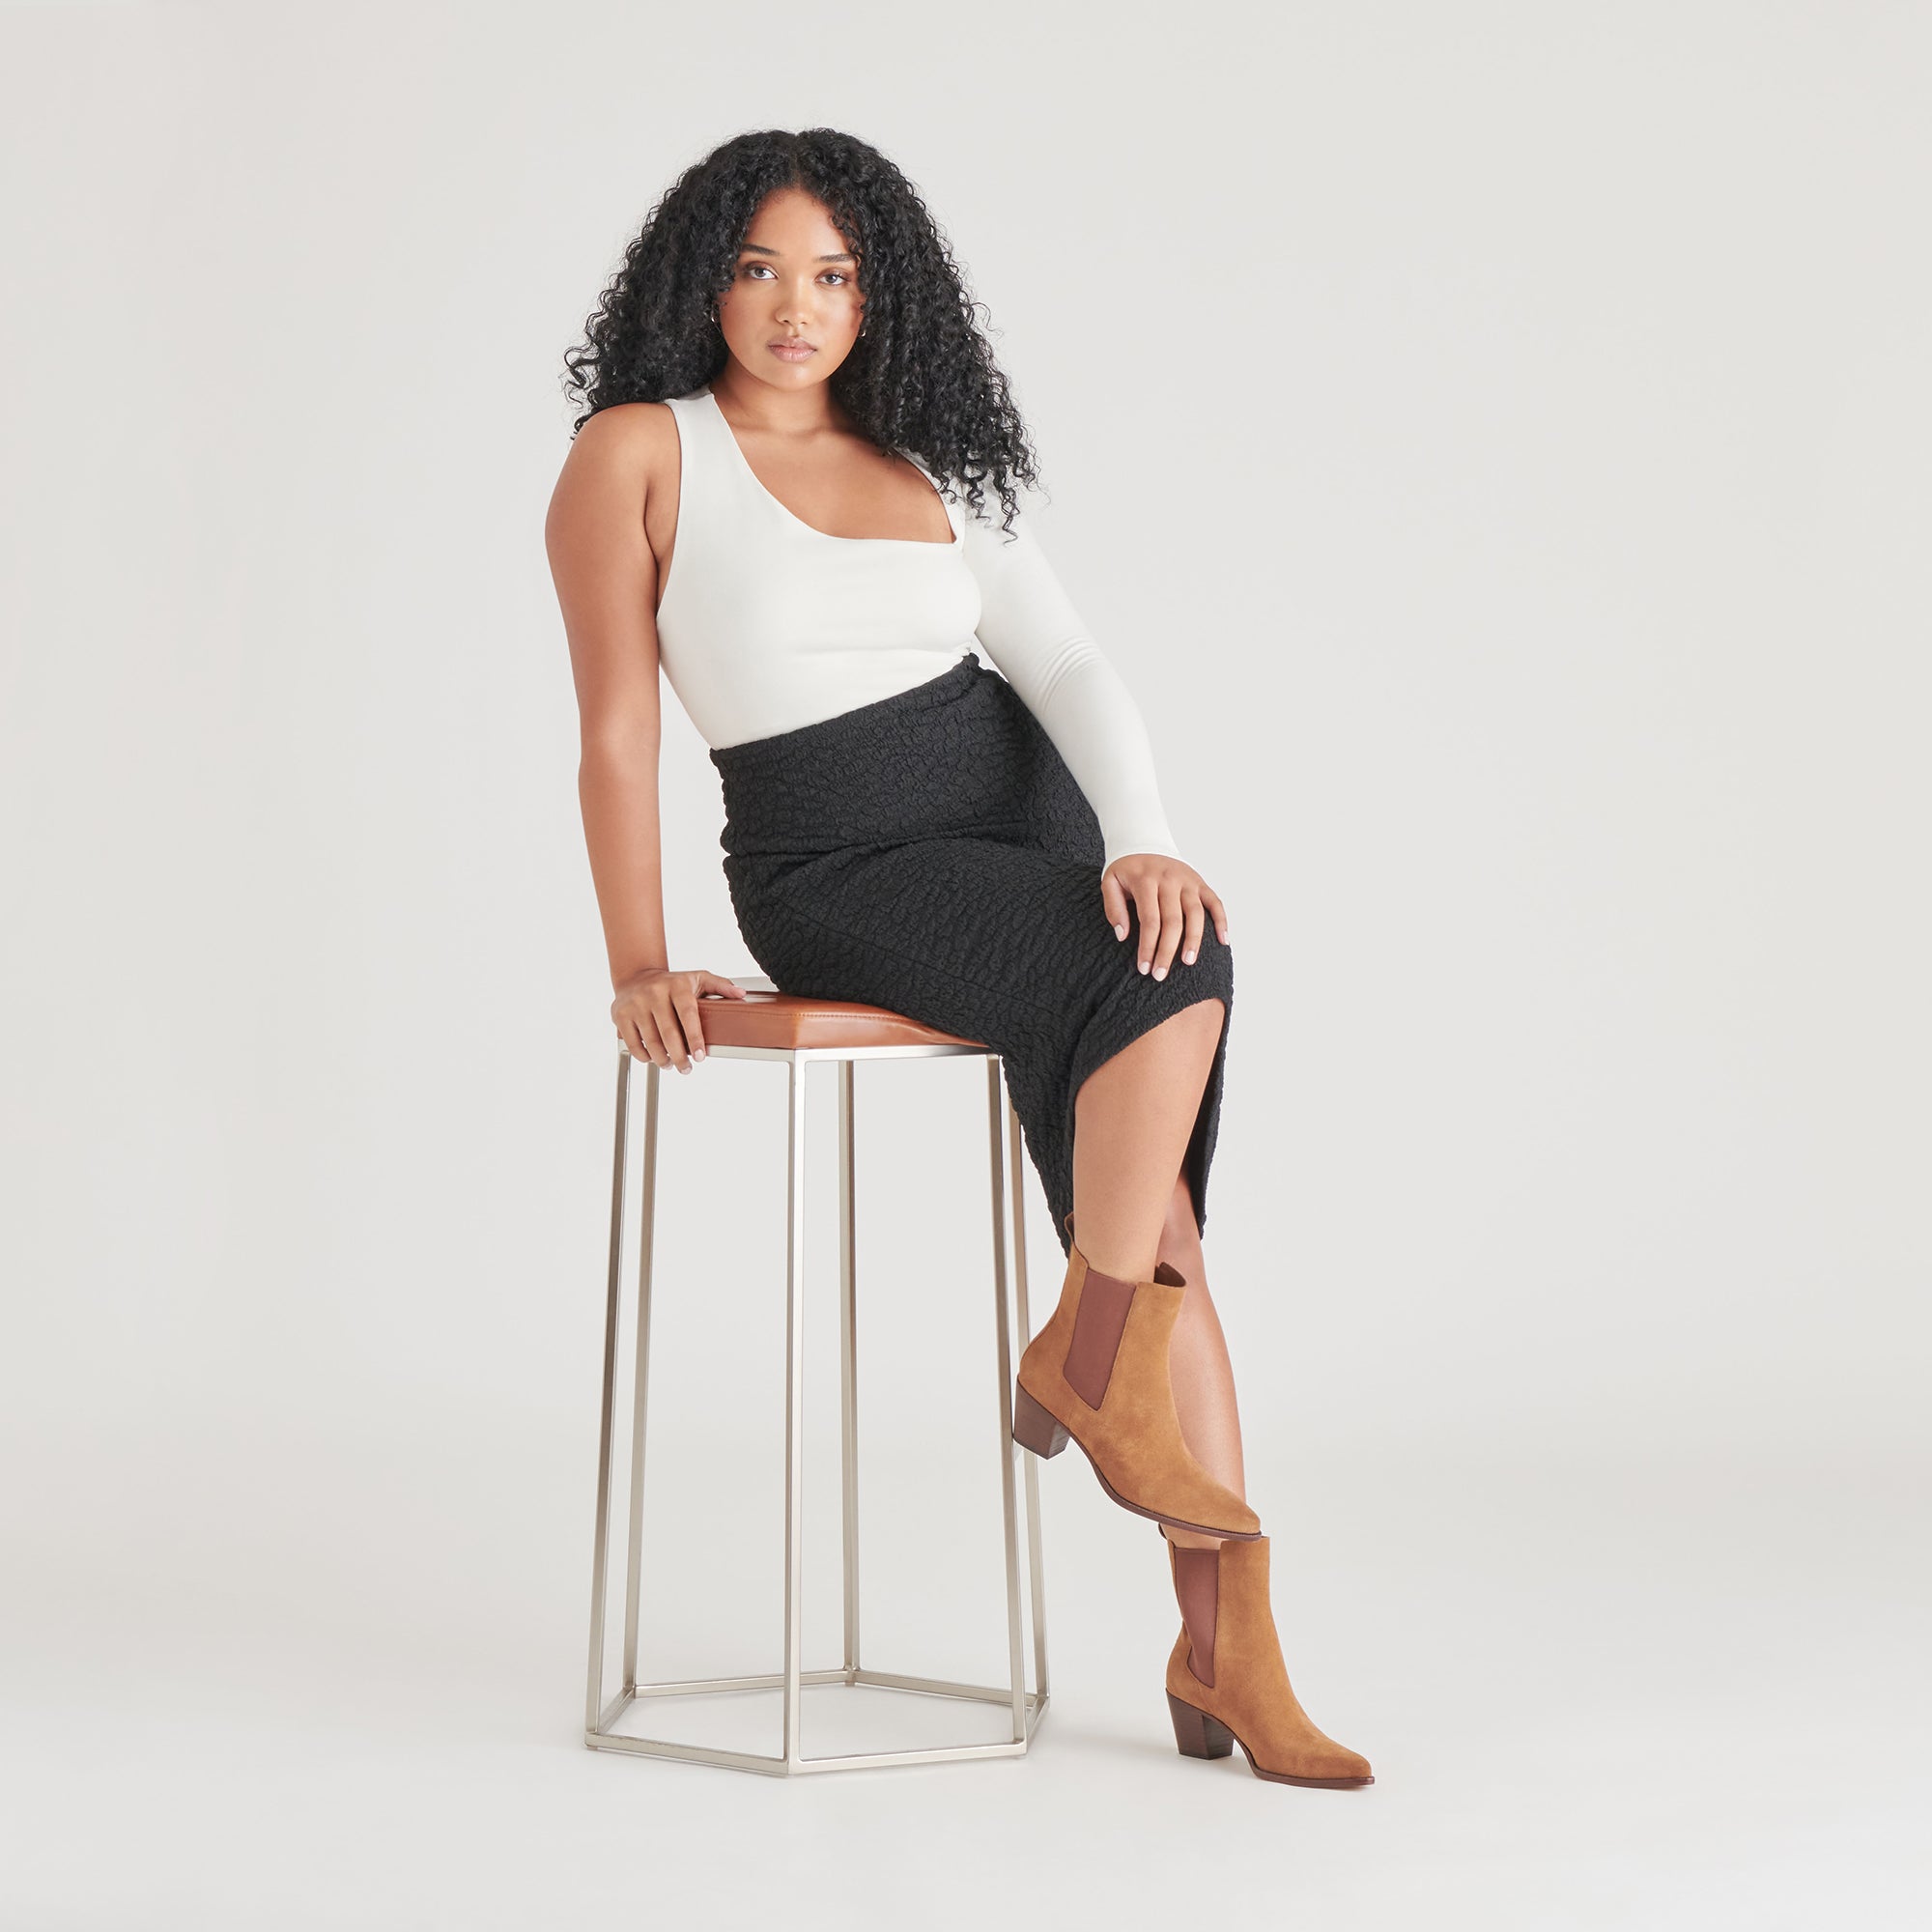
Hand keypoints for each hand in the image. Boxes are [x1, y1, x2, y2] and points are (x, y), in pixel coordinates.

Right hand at [612, 966, 747, 1072]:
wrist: (636, 976)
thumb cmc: (672, 983)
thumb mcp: (697, 979)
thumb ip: (720, 986)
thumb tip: (741, 994)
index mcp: (676, 985)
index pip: (688, 1015)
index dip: (695, 1038)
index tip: (701, 1057)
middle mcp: (654, 993)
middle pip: (669, 1033)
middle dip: (680, 1057)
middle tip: (687, 1069)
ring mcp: (635, 1004)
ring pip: (651, 1042)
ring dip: (663, 1059)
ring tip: (670, 1065)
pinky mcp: (620, 1014)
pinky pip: (634, 1044)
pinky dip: (645, 1057)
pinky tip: (653, 1059)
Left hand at [1100, 854, 1229, 981]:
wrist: (1143, 843)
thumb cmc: (1127, 870)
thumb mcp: (1110, 882)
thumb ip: (1113, 908)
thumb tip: (1123, 936)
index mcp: (1146, 880)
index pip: (1150, 920)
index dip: (1148, 947)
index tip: (1144, 968)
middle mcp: (1170, 879)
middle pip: (1173, 921)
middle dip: (1167, 951)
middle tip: (1161, 974)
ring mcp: (1188, 880)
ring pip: (1196, 914)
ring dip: (1194, 940)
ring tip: (1188, 962)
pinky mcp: (1200, 882)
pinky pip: (1215, 902)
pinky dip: (1221, 921)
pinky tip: (1223, 940)